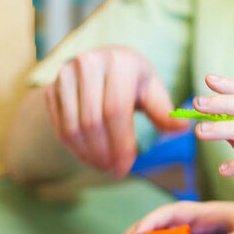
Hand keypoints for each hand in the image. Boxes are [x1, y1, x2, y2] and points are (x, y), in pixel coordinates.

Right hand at [45, 46, 190, 177]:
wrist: (102, 62)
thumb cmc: (133, 79)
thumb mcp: (152, 89)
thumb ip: (164, 110)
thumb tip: (183, 129)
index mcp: (118, 61)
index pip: (115, 109)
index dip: (121, 143)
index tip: (126, 167)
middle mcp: (87, 63)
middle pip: (92, 121)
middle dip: (105, 153)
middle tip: (116, 171)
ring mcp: (65, 75)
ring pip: (73, 128)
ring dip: (89, 155)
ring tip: (105, 167)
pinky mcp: (50, 89)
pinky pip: (60, 128)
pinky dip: (75, 149)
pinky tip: (91, 157)